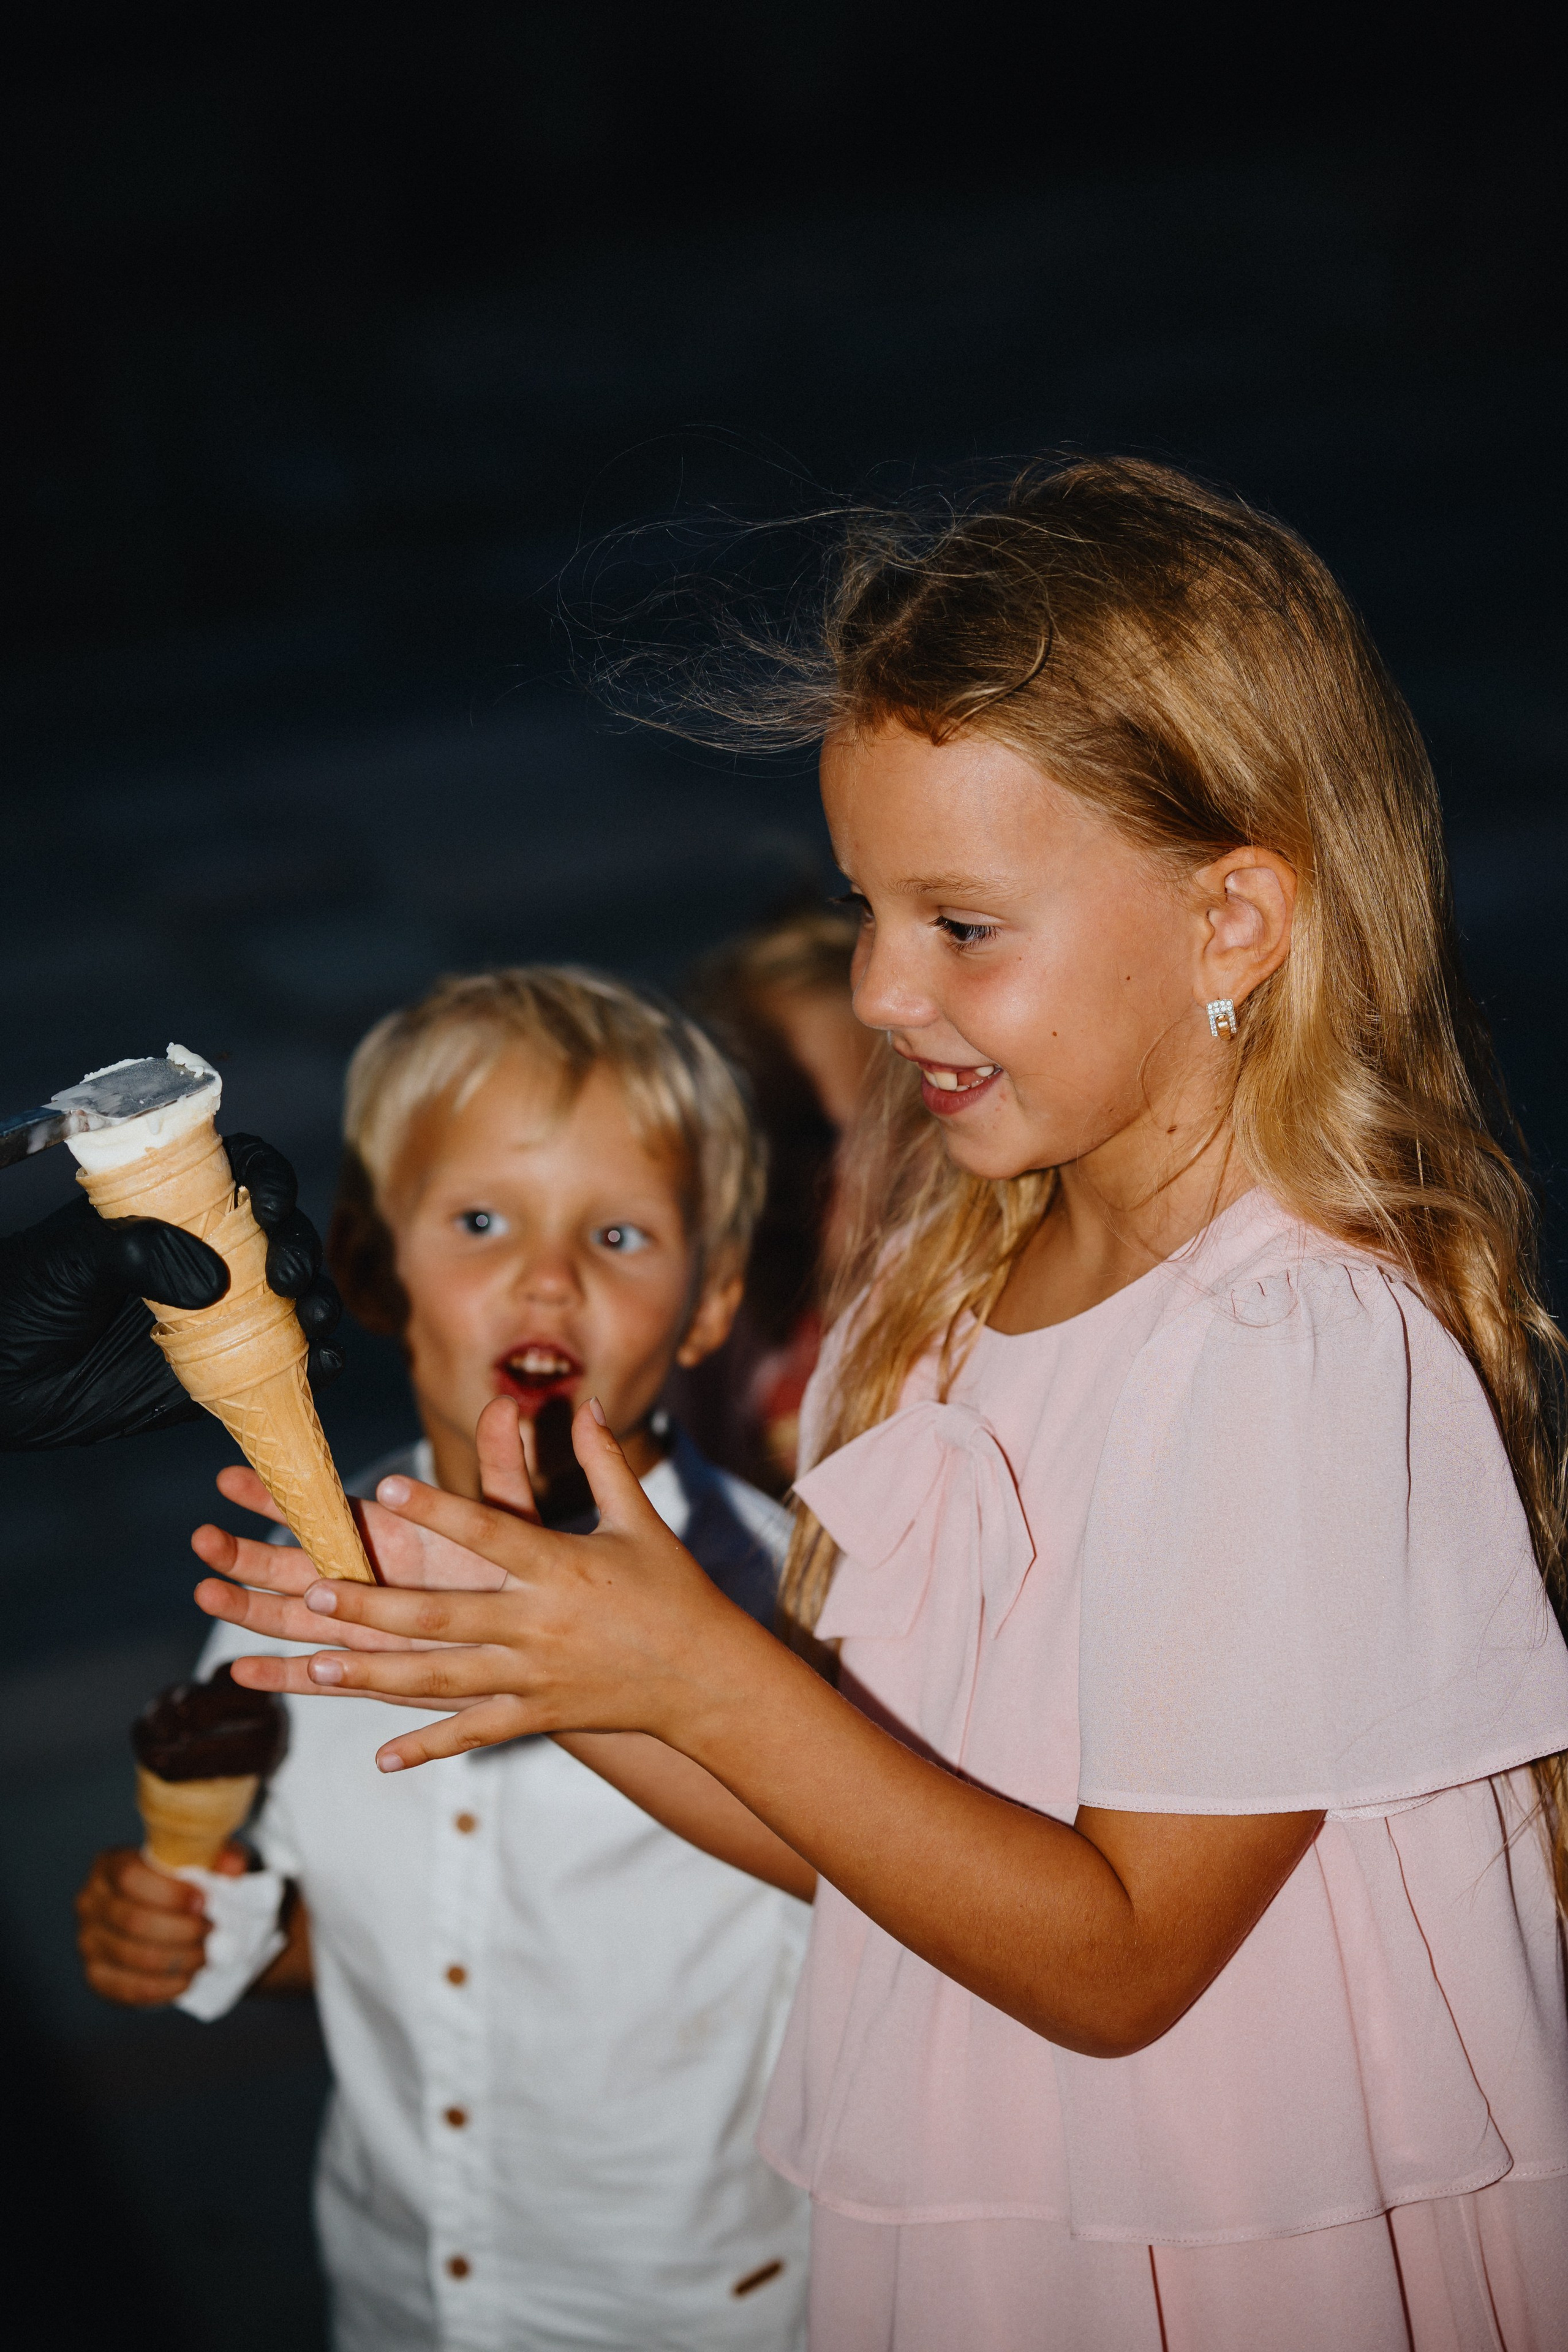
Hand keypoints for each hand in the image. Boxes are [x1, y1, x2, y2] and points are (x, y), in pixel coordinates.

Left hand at [0, 1131, 342, 1449]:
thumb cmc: (21, 1300)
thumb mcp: (67, 1260)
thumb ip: (133, 1253)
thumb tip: (212, 1282)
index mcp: (175, 1209)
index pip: (244, 1173)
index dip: (273, 1179)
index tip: (271, 1205)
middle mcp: (210, 1255)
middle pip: (285, 1237)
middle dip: (302, 1251)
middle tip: (289, 1279)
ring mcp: (223, 1316)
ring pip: (298, 1301)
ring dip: (322, 1306)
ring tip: (316, 1324)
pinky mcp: (226, 1374)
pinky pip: (285, 1366)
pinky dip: (315, 1366)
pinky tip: (319, 1367)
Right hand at [75, 1840, 246, 2005]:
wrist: (173, 1918)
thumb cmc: (188, 1883)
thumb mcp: (207, 1862)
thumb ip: (221, 1858)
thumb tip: (232, 1867)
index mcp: (109, 1865)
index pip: (129, 1876)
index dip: (168, 1892)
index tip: (203, 1902)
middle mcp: (89, 1901)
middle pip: (133, 1919)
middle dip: (181, 1930)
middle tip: (210, 1931)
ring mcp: (88, 1941)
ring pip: (132, 1955)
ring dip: (177, 1958)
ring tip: (204, 1955)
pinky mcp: (96, 1977)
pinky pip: (128, 1989)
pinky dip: (164, 1987)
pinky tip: (186, 1979)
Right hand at [190, 1460, 514, 1710]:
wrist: (539, 1638)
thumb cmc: (518, 1573)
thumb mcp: (509, 1519)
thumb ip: (500, 1465)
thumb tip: (508, 1402)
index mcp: (388, 1535)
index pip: (323, 1511)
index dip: (278, 1496)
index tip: (232, 1477)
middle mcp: (365, 1578)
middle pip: (293, 1564)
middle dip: (246, 1553)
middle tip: (203, 1539)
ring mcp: (363, 1625)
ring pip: (293, 1617)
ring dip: (248, 1607)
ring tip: (207, 1592)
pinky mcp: (373, 1671)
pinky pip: (319, 1676)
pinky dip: (282, 1675)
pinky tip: (242, 1672)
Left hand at [200, 1398, 759, 1766]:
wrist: (708, 1678)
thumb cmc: (673, 1590)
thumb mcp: (638, 1521)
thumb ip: (602, 1461)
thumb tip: (587, 1400)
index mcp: (559, 1567)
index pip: (487, 1532)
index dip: (436, 1508)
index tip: (384, 1487)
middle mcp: (538, 1624)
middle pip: (443, 1615)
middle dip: (375, 1605)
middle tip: (314, 1589)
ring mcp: (533, 1677)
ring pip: (442, 1678)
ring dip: (377, 1673)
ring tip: (318, 1663)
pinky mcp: (537, 1715)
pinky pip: (473, 1732)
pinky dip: (427, 1747)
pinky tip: (380, 1756)